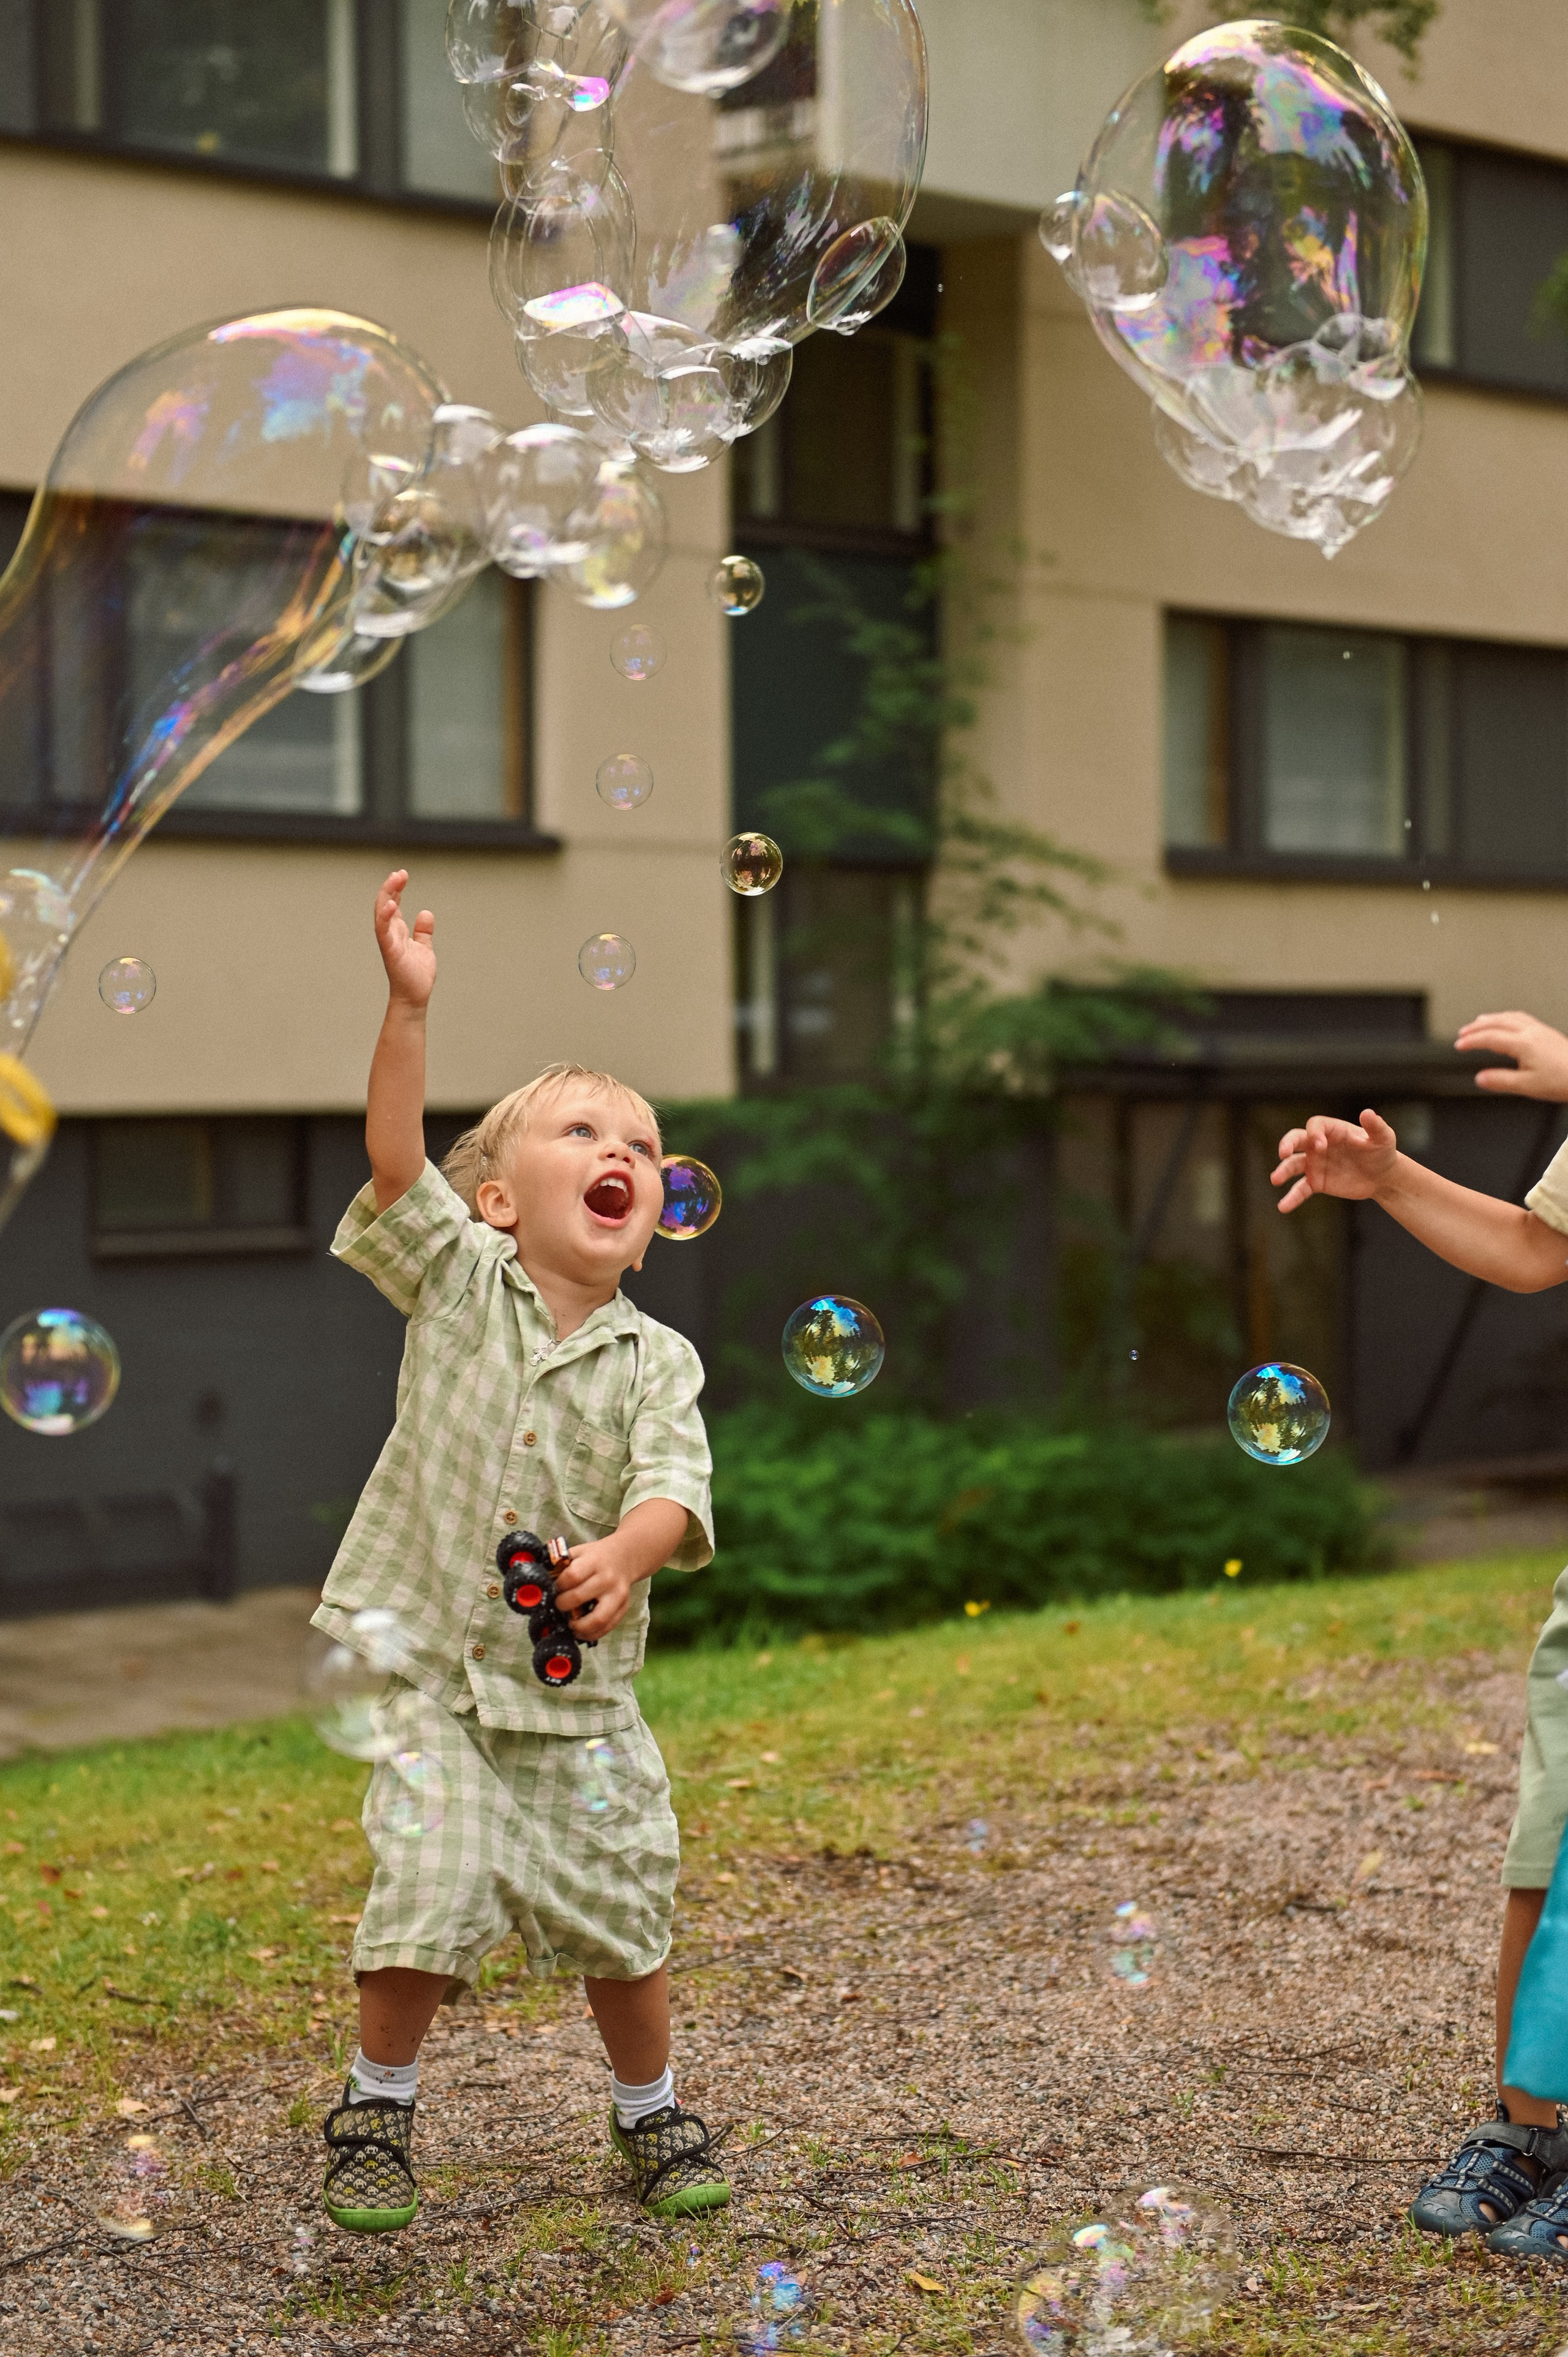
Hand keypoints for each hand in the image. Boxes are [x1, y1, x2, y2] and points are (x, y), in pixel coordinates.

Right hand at [374, 870, 435, 1008]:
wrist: (415, 997)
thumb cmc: (416, 975)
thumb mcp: (424, 947)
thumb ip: (423, 931)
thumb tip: (425, 913)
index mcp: (397, 931)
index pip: (393, 904)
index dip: (396, 888)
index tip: (402, 874)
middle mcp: (390, 934)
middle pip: (386, 904)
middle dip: (391, 887)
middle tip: (400, 873)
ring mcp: (389, 941)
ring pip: (382, 914)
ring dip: (387, 895)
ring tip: (395, 880)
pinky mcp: (391, 951)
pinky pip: (384, 932)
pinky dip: (385, 917)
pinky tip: (391, 904)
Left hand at [550, 1540, 633, 1640]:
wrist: (624, 1557)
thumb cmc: (595, 1556)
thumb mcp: (579, 1552)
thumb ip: (562, 1564)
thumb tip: (540, 1581)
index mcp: (594, 1561)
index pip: (572, 1575)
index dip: (559, 1585)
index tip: (554, 1588)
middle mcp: (608, 1578)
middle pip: (580, 1597)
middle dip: (563, 1605)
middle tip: (558, 1605)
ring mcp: (618, 1595)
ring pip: (598, 1619)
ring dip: (579, 1626)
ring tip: (570, 1624)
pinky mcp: (624, 1607)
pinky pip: (607, 1627)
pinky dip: (592, 1634)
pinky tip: (581, 1630)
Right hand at [1272, 1108, 1399, 1213]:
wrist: (1383, 1176)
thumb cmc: (1383, 1152)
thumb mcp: (1384, 1138)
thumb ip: (1375, 1126)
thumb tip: (1367, 1113)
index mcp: (1333, 1131)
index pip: (1315, 1126)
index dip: (1314, 1134)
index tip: (1320, 1146)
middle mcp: (1319, 1145)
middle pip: (1296, 1139)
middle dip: (1287, 1144)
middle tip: (1283, 1153)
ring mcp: (1316, 1164)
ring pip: (1293, 1165)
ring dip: (1283, 1171)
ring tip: (1275, 1179)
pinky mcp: (1317, 1182)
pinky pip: (1301, 1189)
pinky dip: (1292, 1197)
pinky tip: (1283, 1206)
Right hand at [1455, 1010, 1567, 1100]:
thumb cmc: (1562, 1080)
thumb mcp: (1527, 1086)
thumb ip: (1501, 1081)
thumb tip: (1481, 1078)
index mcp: (1524, 1044)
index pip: (1490, 1038)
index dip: (1472, 1041)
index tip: (1459, 1045)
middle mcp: (1531, 1032)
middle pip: (1497, 1022)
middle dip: (1477, 1027)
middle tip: (1462, 1033)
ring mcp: (1540, 1030)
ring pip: (1509, 1016)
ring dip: (1491, 1018)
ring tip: (1478, 1022)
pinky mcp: (1546, 1032)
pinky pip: (1521, 1017)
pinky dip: (1507, 1017)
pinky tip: (1506, 1021)